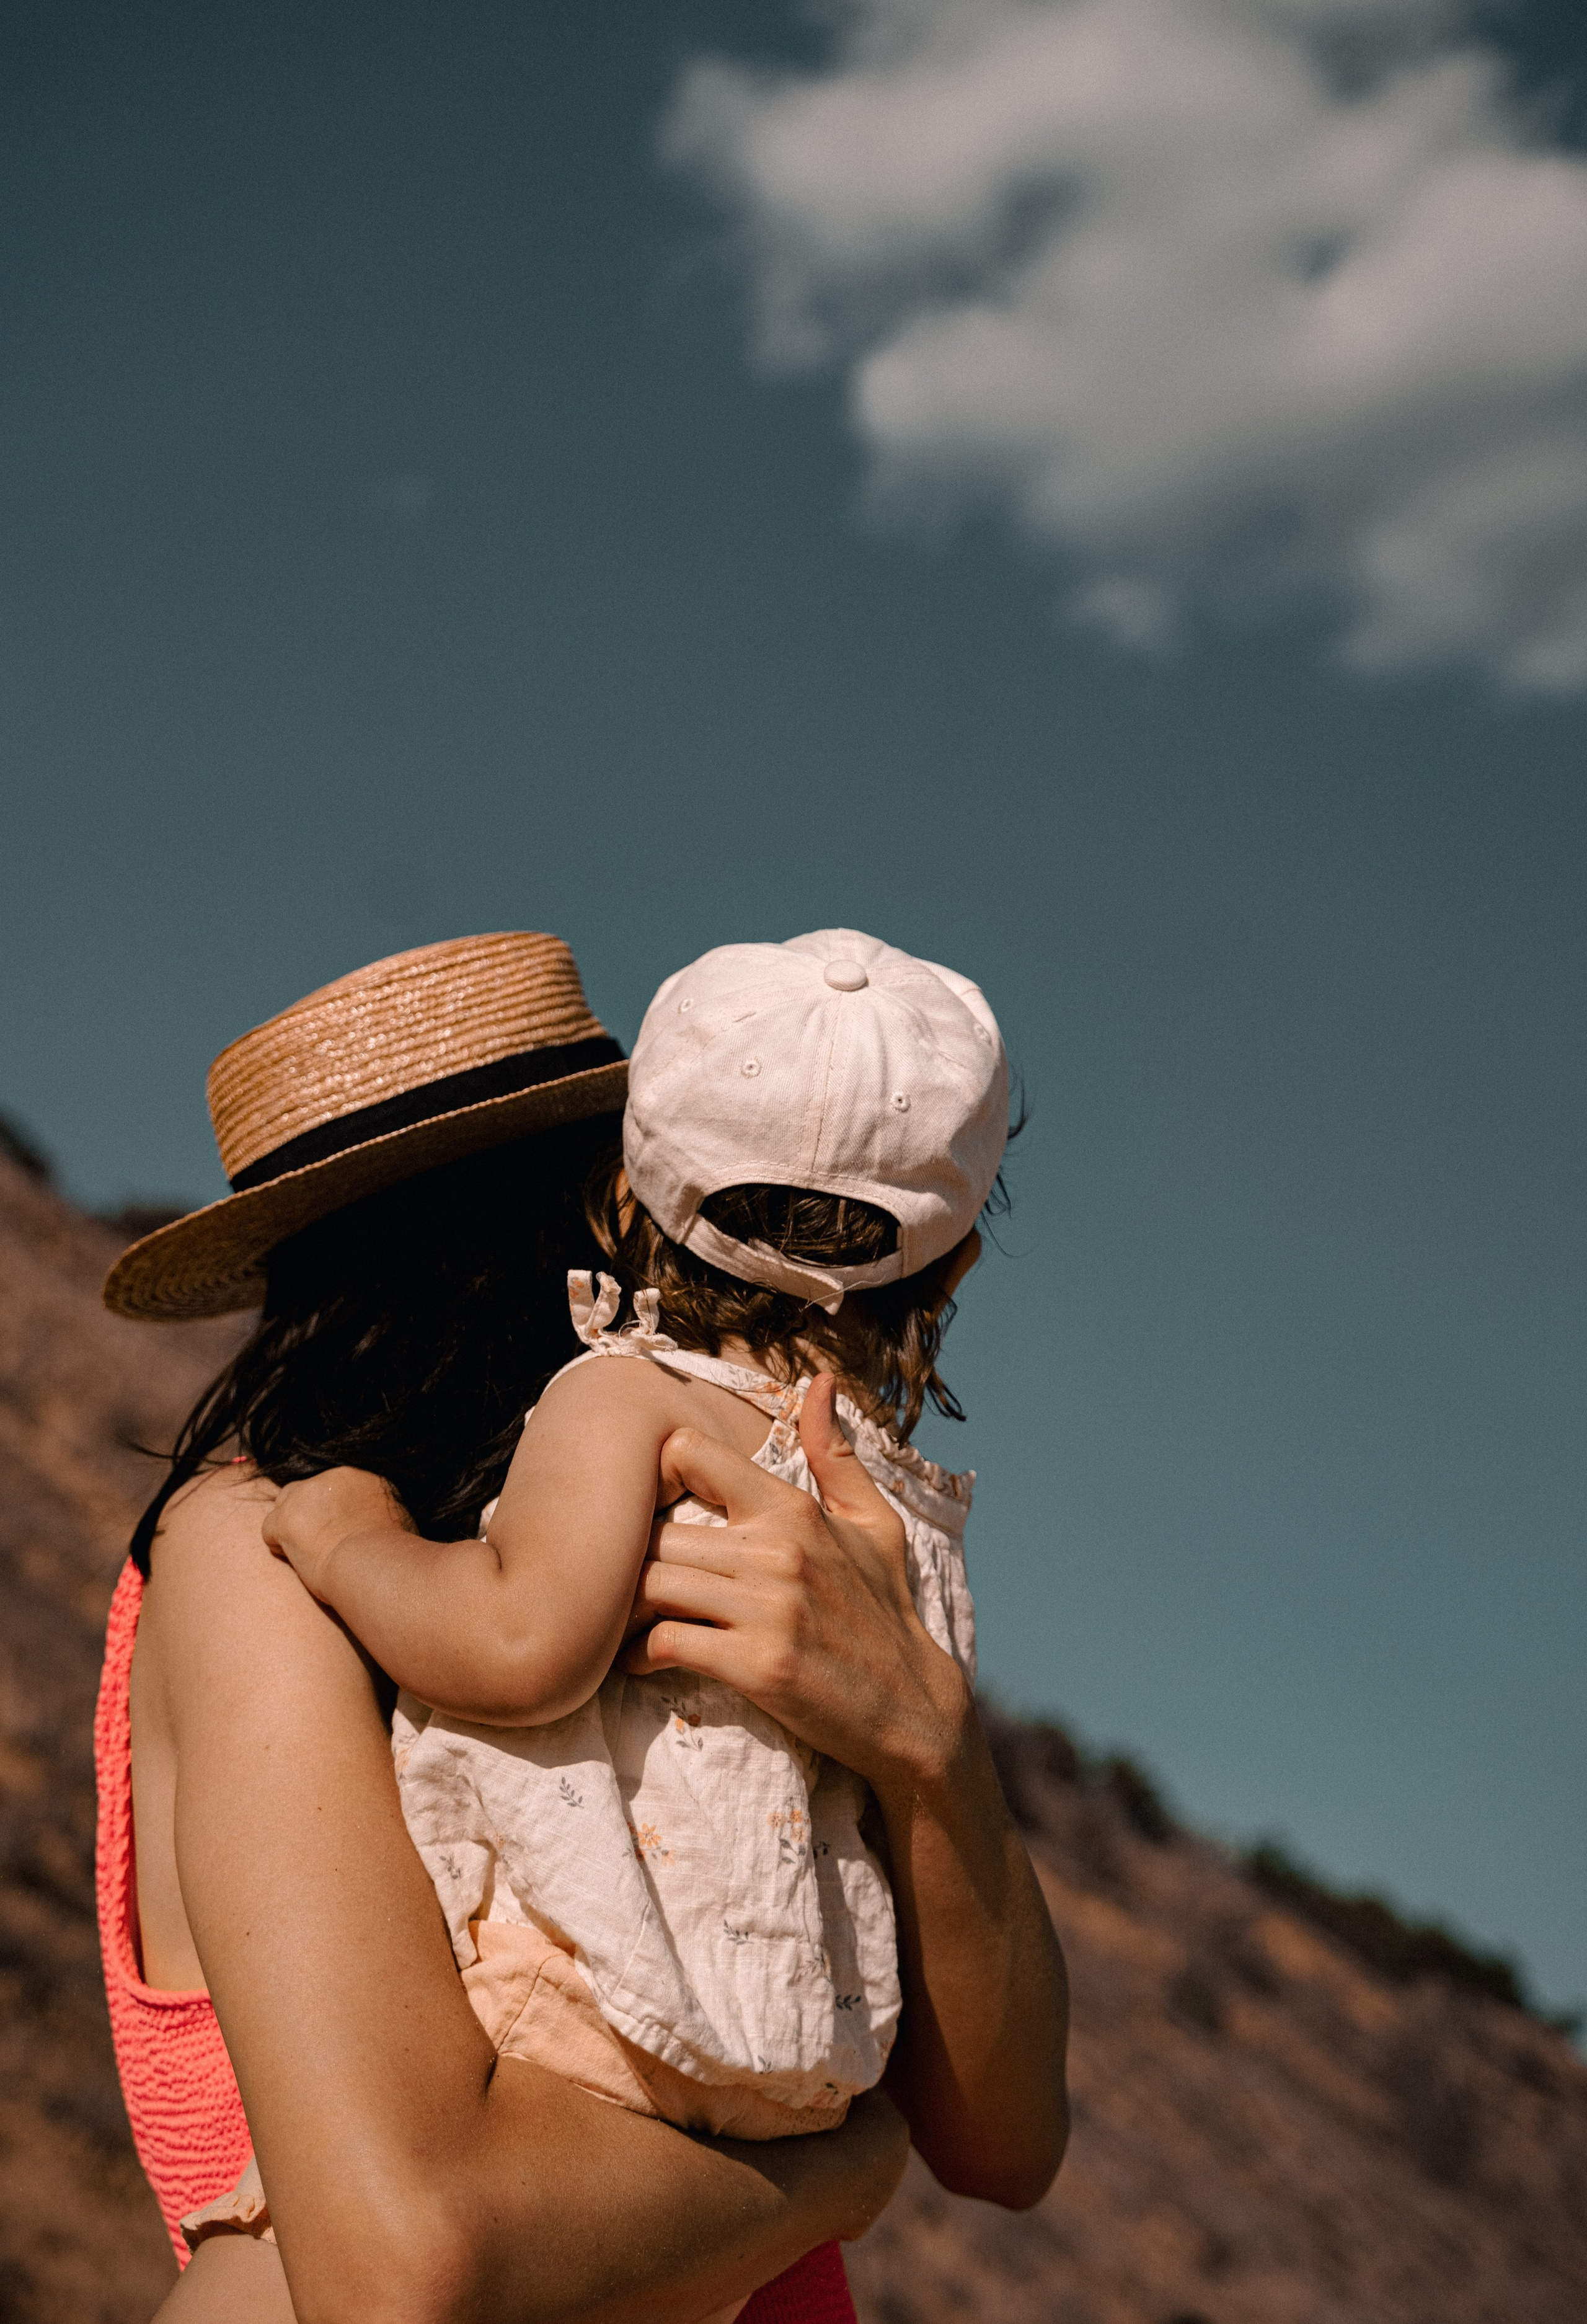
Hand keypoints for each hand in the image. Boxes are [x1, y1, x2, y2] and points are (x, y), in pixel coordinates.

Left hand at [261, 1467, 410, 1602]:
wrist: (371, 1562)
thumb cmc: (391, 1551)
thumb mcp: (399, 1518)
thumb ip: (383, 1510)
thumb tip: (382, 1519)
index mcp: (359, 1476)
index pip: (335, 1485)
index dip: (334, 1510)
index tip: (342, 1529)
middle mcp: (330, 1477)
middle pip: (309, 1489)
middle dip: (311, 1512)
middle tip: (322, 1539)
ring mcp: (305, 1495)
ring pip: (285, 1503)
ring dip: (293, 1523)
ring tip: (308, 1549)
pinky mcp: (285, 1517)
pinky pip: (270, 1528)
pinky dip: (279, 1545)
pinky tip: (297, 1559)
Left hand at [622, 1375, 970, 1797]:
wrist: (910, 1707)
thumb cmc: (885, 1609)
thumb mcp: (874, 1522)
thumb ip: (835, 1453)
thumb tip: (822, 1380)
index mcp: (794, 1510)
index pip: (691, 1455)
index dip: (660, 1474)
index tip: (650, 1507)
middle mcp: (777, 1551)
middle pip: (657, 1532)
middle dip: (630, 1554)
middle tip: (614, 1574)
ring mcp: (767, 1609)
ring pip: (653, 1583)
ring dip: (627, 1605)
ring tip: (622, 1616)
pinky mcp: (757, 1665)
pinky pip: (667, 1644)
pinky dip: (640, 1654)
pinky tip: (639, 1660)